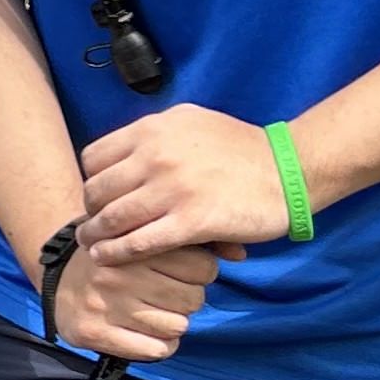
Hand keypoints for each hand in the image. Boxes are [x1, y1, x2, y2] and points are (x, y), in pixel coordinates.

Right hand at [34, 227, 228, 360]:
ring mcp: (106, 305)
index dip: (200, 273)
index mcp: (134, 244)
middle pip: (194, 299)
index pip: (202, 267)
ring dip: (174, 324)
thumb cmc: (116, 256)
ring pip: (178, 327)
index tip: (183, 272)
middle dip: (188, 299)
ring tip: (155, 313)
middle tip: (168, 294)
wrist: (58, 279)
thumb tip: (241, 254)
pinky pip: (156, 350)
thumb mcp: (148, 236)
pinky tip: (146, 334)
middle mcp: (119, 273)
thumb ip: (194, 240)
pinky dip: (159, 346)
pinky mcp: (95, 333)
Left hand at [79, 105, 297, 260]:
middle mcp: (155, 156)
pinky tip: (108, 258)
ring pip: (112, 219)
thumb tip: (122, 151)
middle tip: (93, 225)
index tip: (99, 195)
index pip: (94, 158)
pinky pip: (138, 243)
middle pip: (97, 191)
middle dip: (91, 211)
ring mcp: (172, 190)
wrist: (288, 168)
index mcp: (152, 130)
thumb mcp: (190, 121)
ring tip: (92, 246)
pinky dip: (116, 253)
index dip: (91, 179)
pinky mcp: (191, 222)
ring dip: (96, 236)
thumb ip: (154, 133)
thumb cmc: (239, 147)